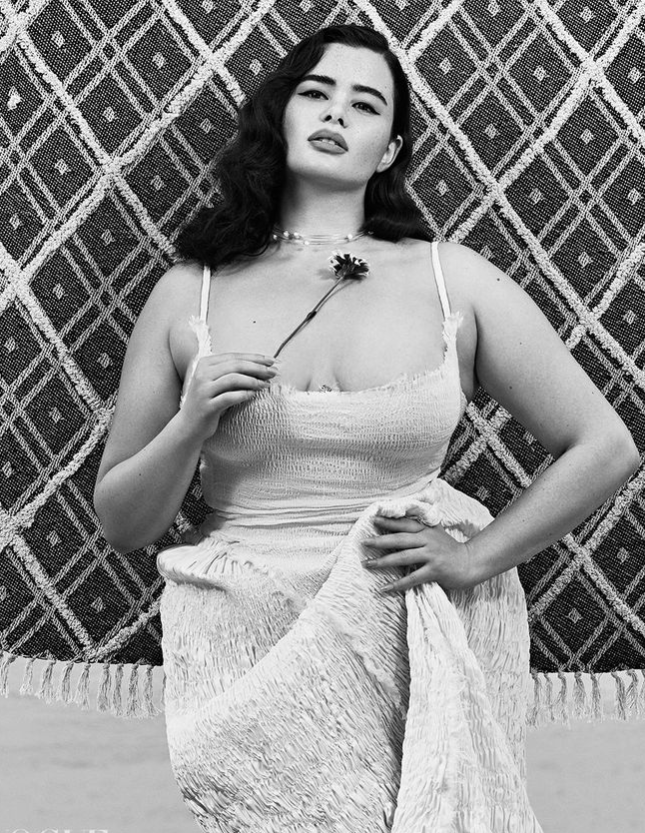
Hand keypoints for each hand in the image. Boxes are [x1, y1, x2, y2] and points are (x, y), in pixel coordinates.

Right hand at [180, 352, 277, 441]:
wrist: (189, 426)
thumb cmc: (210, 402)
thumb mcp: (220, 384)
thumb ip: (236, 374)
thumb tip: (265, 369)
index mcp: (205, 364)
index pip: (234, 356)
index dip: (255, 358)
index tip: (273, 361)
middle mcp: (202, 374)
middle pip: (236, 365)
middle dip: (258, 368)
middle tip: (274, 372)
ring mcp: (203, 390)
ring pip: (233, 379)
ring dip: (253, 381)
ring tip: (266, 385)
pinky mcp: (206, 406)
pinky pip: (229, 397)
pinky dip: (243, 395)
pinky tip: (254, 395)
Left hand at [362, 512, 480, 593]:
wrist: (471, 562)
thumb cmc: (451, 549)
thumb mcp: (437, 533)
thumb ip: (424, 527)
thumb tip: (407, 520)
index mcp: (426, 531)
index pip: (404, 524)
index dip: (388, 521)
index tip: (373, 519)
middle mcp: (427, 540)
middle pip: (399, 539)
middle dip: (380, 541)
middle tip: (363, 543)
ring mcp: (431, 555)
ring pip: (403, 557)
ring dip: (383, 561)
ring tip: (368, 564)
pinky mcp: (435, 570)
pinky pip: (412, 578)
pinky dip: (397, 583)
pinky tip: (385, 588)